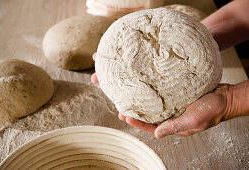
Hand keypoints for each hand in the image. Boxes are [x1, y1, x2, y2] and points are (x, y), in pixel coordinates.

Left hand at [91, 53, 247, 137]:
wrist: (225, 98)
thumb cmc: (212, 110)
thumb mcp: (193, 120)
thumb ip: (174, 126)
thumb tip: (156, 134)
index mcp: (174, 126)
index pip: (151, 126)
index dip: (136, 122)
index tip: (124, 115)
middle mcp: (172, 117)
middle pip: (150, 116)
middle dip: (136, 112)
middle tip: (122, 106)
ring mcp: (175, 107)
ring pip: (155, 107)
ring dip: (143, 103)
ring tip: (131, 97)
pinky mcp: (179, 98)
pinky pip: (163, 98)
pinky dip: (154, 95)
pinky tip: (147, 89)